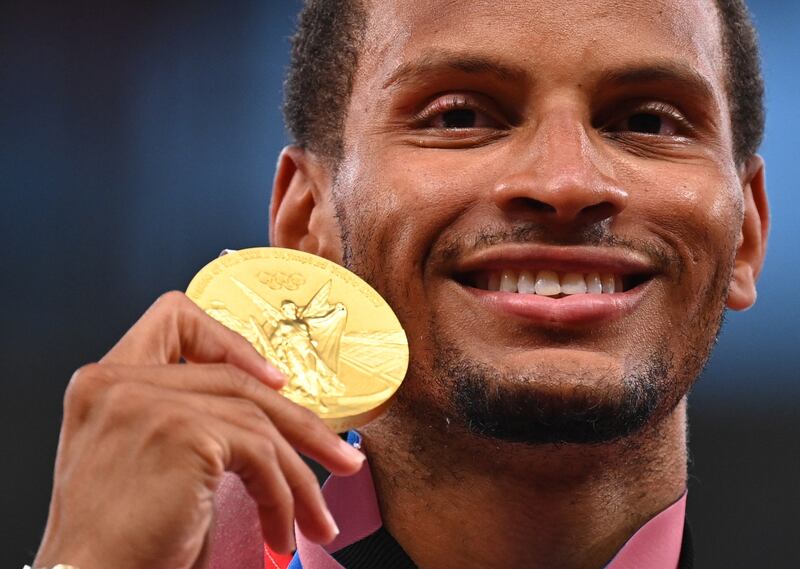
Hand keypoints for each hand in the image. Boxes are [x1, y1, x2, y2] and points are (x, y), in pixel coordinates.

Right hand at [34, 291, 364, 568]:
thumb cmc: (120, 543)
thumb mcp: (146, 463)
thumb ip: (187, 422)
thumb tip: (271, 417)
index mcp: (103, 383)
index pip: (173, 320)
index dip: (230, 342)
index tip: (272, 380)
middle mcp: (118, 382)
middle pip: (235, 379)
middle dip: (298, 424)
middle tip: (338, 457)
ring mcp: (148, 402)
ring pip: (257, 419)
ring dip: (298, 475)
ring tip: (316, 516)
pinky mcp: (182, 432)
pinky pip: (260, 455)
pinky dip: (283, 496)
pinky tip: (281, 530)